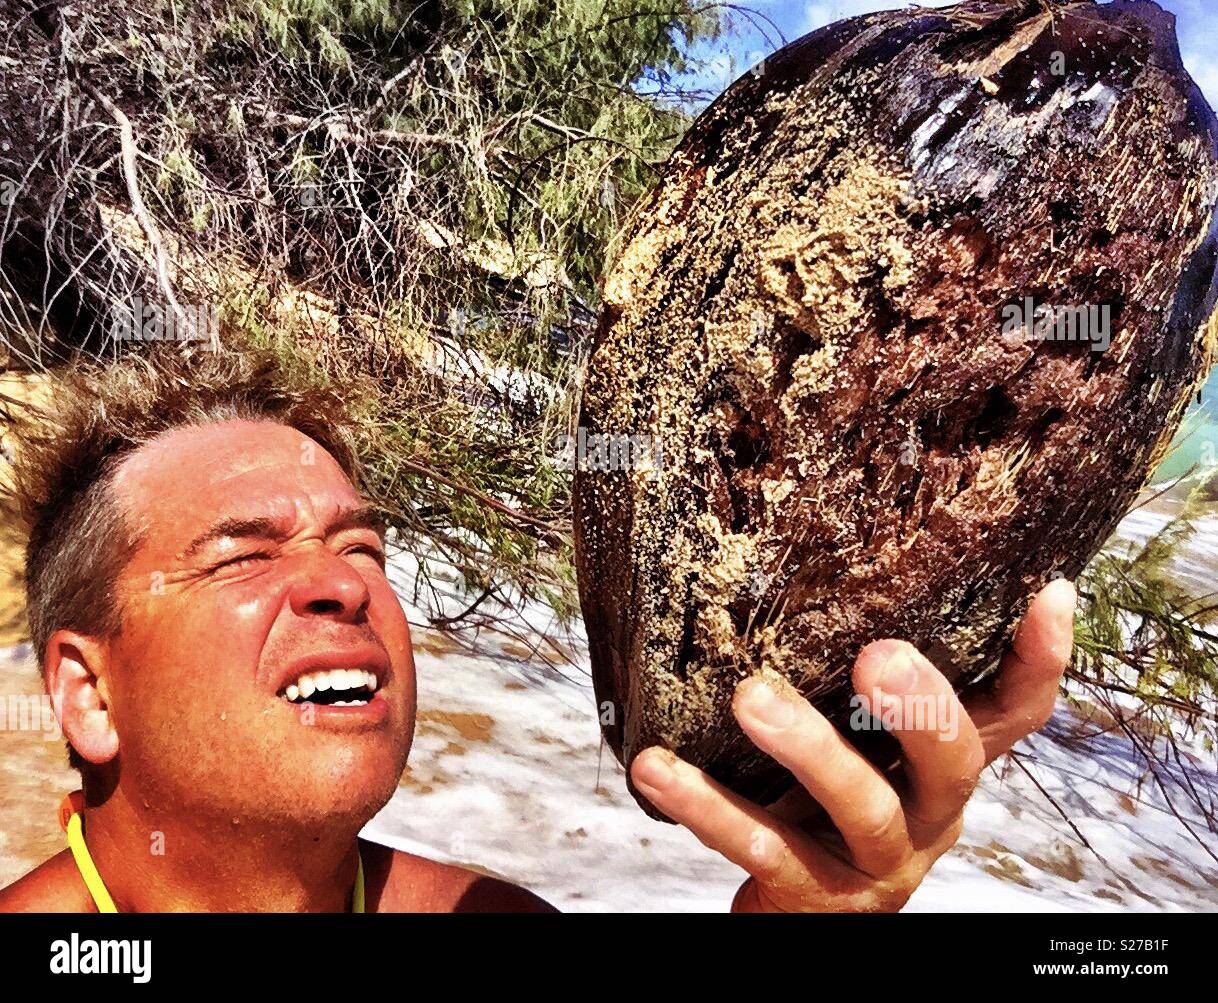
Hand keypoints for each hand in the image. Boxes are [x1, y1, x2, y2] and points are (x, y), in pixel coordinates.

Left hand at [629, 578, 1075, 911]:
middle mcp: (927, 814)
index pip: (1013, 714)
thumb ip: (858, 684)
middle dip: (921, 706)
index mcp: (943, 767)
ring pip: (863, 806)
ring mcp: (877, 861)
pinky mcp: (814, 896)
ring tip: (750, 699)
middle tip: (878, 656)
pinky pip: (762, 847)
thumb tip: (831, 554)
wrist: (798, 912)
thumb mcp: (861, 744)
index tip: (1047, 591)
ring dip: (809, 749)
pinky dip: (707, 806)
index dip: (1039, 660)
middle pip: (954, 761)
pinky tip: (657, 769)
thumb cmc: (825, 805)